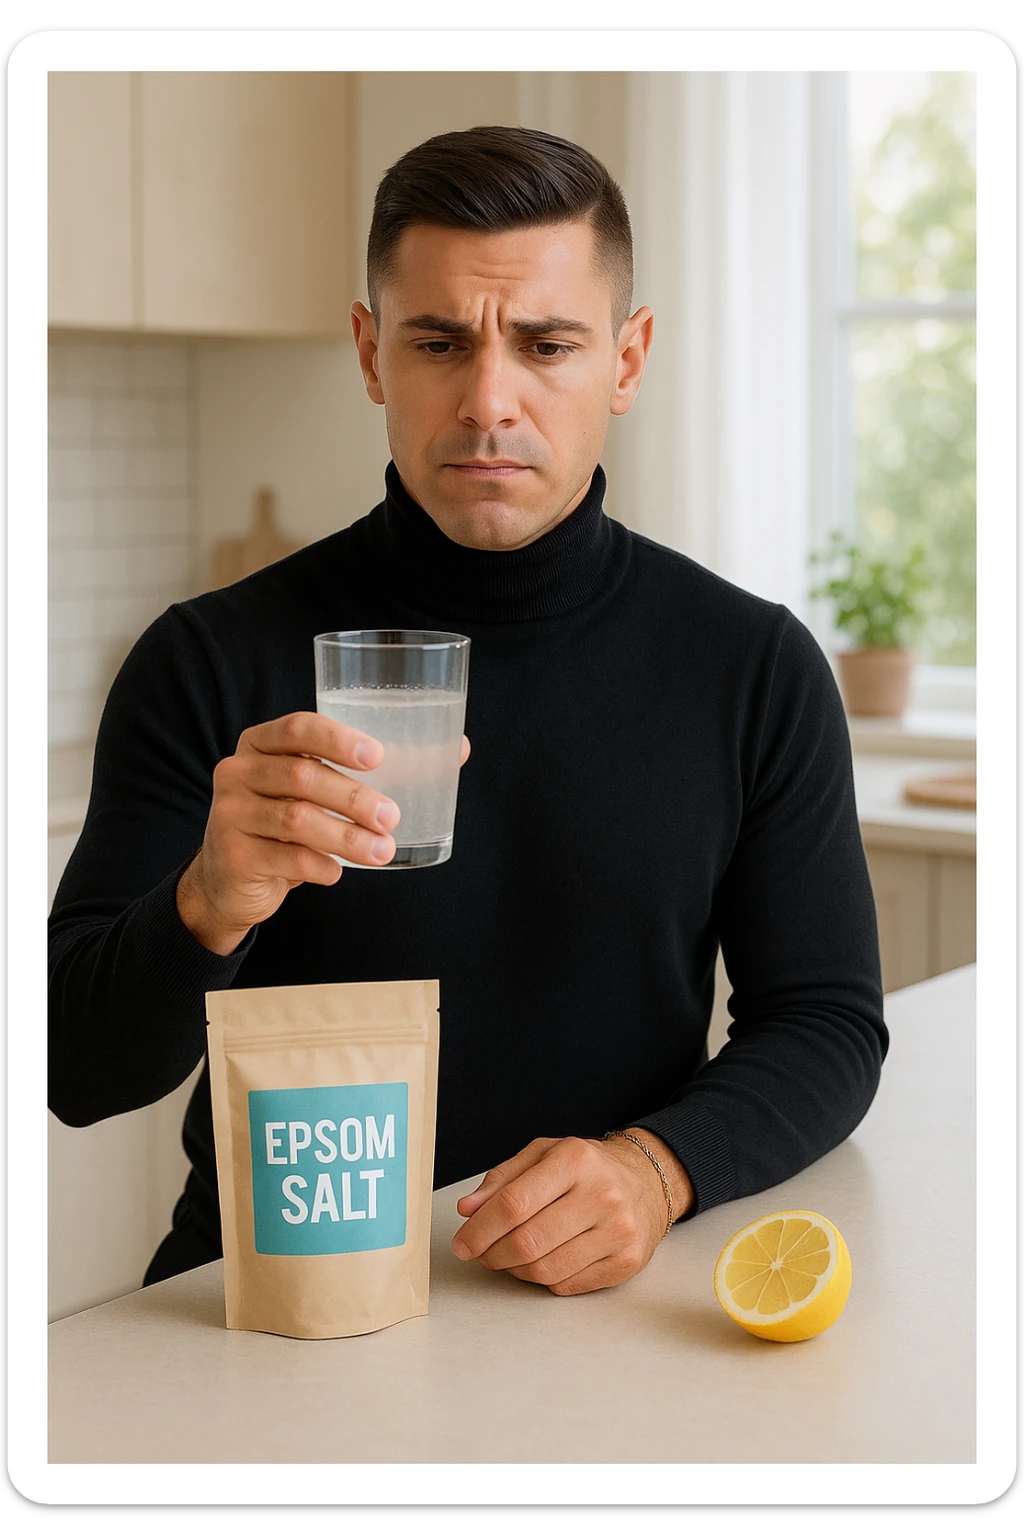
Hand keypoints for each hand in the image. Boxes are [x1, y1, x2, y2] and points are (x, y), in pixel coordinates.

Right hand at [176, 710, 468, 953]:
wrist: (229, 880)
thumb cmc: (287, 824)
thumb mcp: (317, 791)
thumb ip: (373, 770)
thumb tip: (458, 749)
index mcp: (260, 743)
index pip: (297, 727)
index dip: (336, 738)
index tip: (377, 756)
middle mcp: (239, 771)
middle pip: (302, 775)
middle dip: (354, 796)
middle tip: (392, 816)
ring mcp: (231, 814)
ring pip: (296, 819)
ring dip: (347, 837)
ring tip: (382, 850)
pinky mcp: (233, 855)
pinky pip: (285, 859)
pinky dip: (320, 865)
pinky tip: (338, 872)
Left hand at [451, 1131, 692, 1296]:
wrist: (647, 1182)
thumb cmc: (587, 1168)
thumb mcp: (544, 1155)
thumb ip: (502, 1179)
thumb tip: (468, 1210)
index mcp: (575, 1160)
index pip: (514, 1203)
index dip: (480, 1229)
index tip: (462, 1243)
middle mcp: (601, 1194)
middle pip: (527, 1241)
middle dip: (492, 1254)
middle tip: (481, 1253)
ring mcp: (617, 1231)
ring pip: (544, 1269)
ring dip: (515, 1270)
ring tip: (508, 1256)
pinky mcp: (626, 1262)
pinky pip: (566, 1285)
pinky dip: (543, 1279)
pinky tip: (541, 1261)